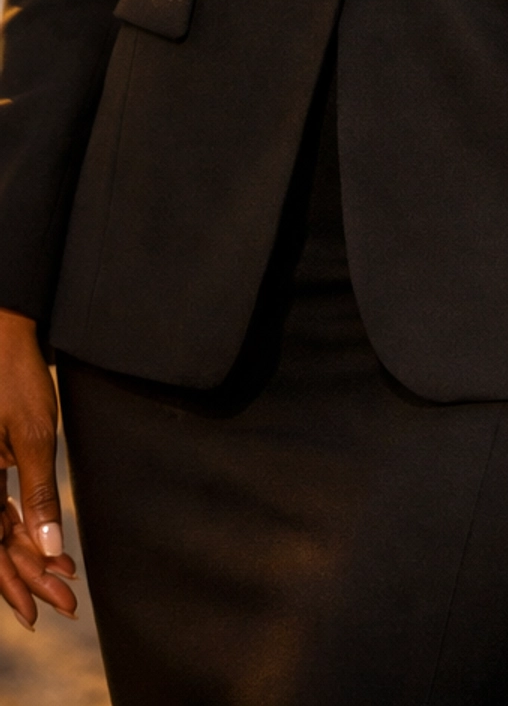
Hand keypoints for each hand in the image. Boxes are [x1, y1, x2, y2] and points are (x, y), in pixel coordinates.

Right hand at [0, 309, 76, 630]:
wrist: (5, 334)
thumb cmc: (15, 378)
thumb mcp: (34, 435)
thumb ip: (39, 494)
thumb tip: (49, 547)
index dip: (15, 583)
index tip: (42, 610)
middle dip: (28, 576)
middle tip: (65, 602)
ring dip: (28, 556)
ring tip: (63, 580)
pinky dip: (25, 528)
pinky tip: (48, 545)